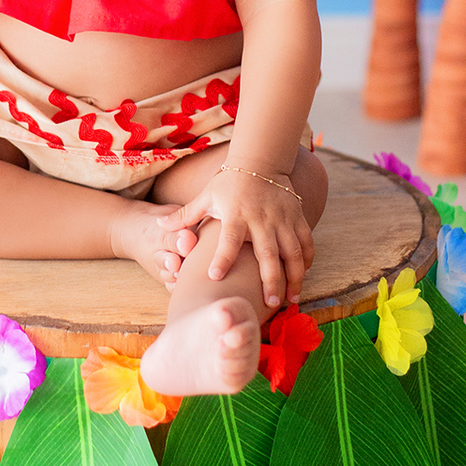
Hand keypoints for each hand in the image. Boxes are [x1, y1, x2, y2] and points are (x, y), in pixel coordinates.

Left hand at [160, 164, 313, 308]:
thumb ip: (185, 215)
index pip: (228, 240)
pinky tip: (302, 276)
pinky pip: (306, 242)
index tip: (215, 276)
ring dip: (294, 277)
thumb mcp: (206, 197)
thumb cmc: (229, 183)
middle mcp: (261, 220)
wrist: (260, 161)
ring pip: (293, 252)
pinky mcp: (297, 217)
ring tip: (291, 299)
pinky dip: (306, 260)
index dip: (222, 258)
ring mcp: (282, 219)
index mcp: (236, 216)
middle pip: (267, 254)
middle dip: (270, 280)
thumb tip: (159, 225)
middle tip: (269, 304)